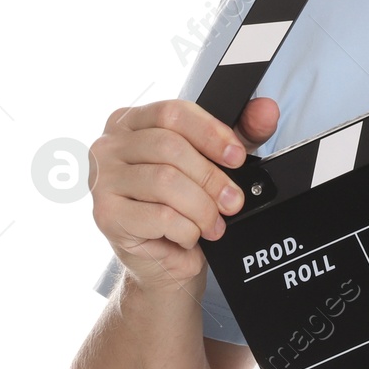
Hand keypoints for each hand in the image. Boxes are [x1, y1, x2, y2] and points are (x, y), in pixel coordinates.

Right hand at [88, 96, 279, 292]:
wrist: (165, 257)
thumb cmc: (185, 202)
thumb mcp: (218, 160)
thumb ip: (243, 130)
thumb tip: (266, 110)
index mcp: (132, 121)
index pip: (173, 112)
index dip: (211, 133)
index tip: (237, 156)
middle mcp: (109, 146)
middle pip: (169, 147)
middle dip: (212, 178)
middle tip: (233, 201)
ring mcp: (101, 181)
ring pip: (165, 181)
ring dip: (202, 208)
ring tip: (213, 223)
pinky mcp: (105, 216)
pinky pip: (159, 216)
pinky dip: (186, 229)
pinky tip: (188, 235)